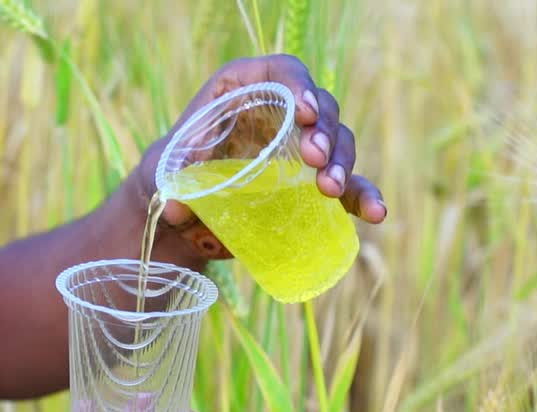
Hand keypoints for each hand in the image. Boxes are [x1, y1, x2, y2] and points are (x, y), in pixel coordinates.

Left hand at [132, 55, 387, 260]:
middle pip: (319, 107)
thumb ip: (167, 180)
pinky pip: (349, 186)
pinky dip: (364, 198)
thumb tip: (178, 205)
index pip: (282, 72)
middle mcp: (281, 111)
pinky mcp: (315, 184)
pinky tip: (377, 214)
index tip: (302, 112)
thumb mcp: (160, 171)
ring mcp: (302, 147)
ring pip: (339, 142)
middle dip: (323, 129)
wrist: (184, 212)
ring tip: (330, 190)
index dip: (297, 85)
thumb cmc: (170, 177)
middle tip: (315, 157)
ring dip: (342, 163)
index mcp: (245, 88)